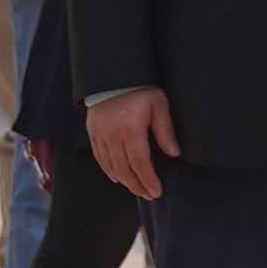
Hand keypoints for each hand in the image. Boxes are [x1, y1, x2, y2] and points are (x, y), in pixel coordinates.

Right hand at [86, 86, 180, 202]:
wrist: (113, 72)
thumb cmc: (140, 87)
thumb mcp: (159, 105)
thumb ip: (165, 130)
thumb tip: (174, 153)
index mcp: (130, 129)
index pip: (140, 163)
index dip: (148, 180)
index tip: (156, 191)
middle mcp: (112, 134)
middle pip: (124, 169)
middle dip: (137, 185)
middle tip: (149, 195)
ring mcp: (100, 134)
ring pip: (111, 166)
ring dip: (124, 181)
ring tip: (136, 188)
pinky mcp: (92, 131)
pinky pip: (99, 156)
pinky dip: (108, 170)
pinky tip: (117, 177)